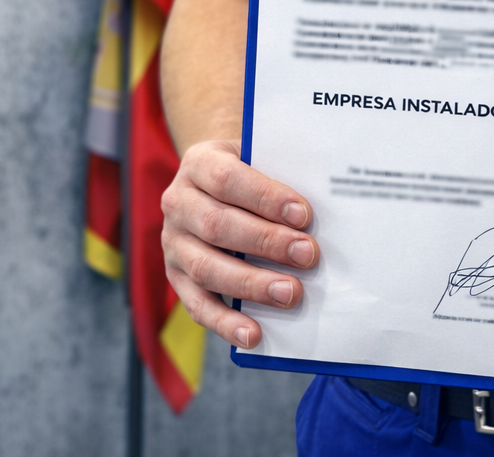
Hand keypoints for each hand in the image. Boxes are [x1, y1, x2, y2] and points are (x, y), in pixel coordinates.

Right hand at [161, 139, 319, 347]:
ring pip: (206, 267)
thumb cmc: (250, 172)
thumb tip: (319, 212)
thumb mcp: (260, 158)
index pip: (226, 178)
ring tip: (291, 293)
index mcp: (198, 163)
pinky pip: (198, 305)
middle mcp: (178, 203)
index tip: (303, 214)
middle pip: (217, 225)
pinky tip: (254, 334)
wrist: (215, 179)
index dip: (265, 197)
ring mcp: (174, 243)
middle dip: (266, 242)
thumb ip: (281, 177)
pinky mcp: (177, 278)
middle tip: (308, 255)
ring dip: (251, 284)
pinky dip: (226, 323)